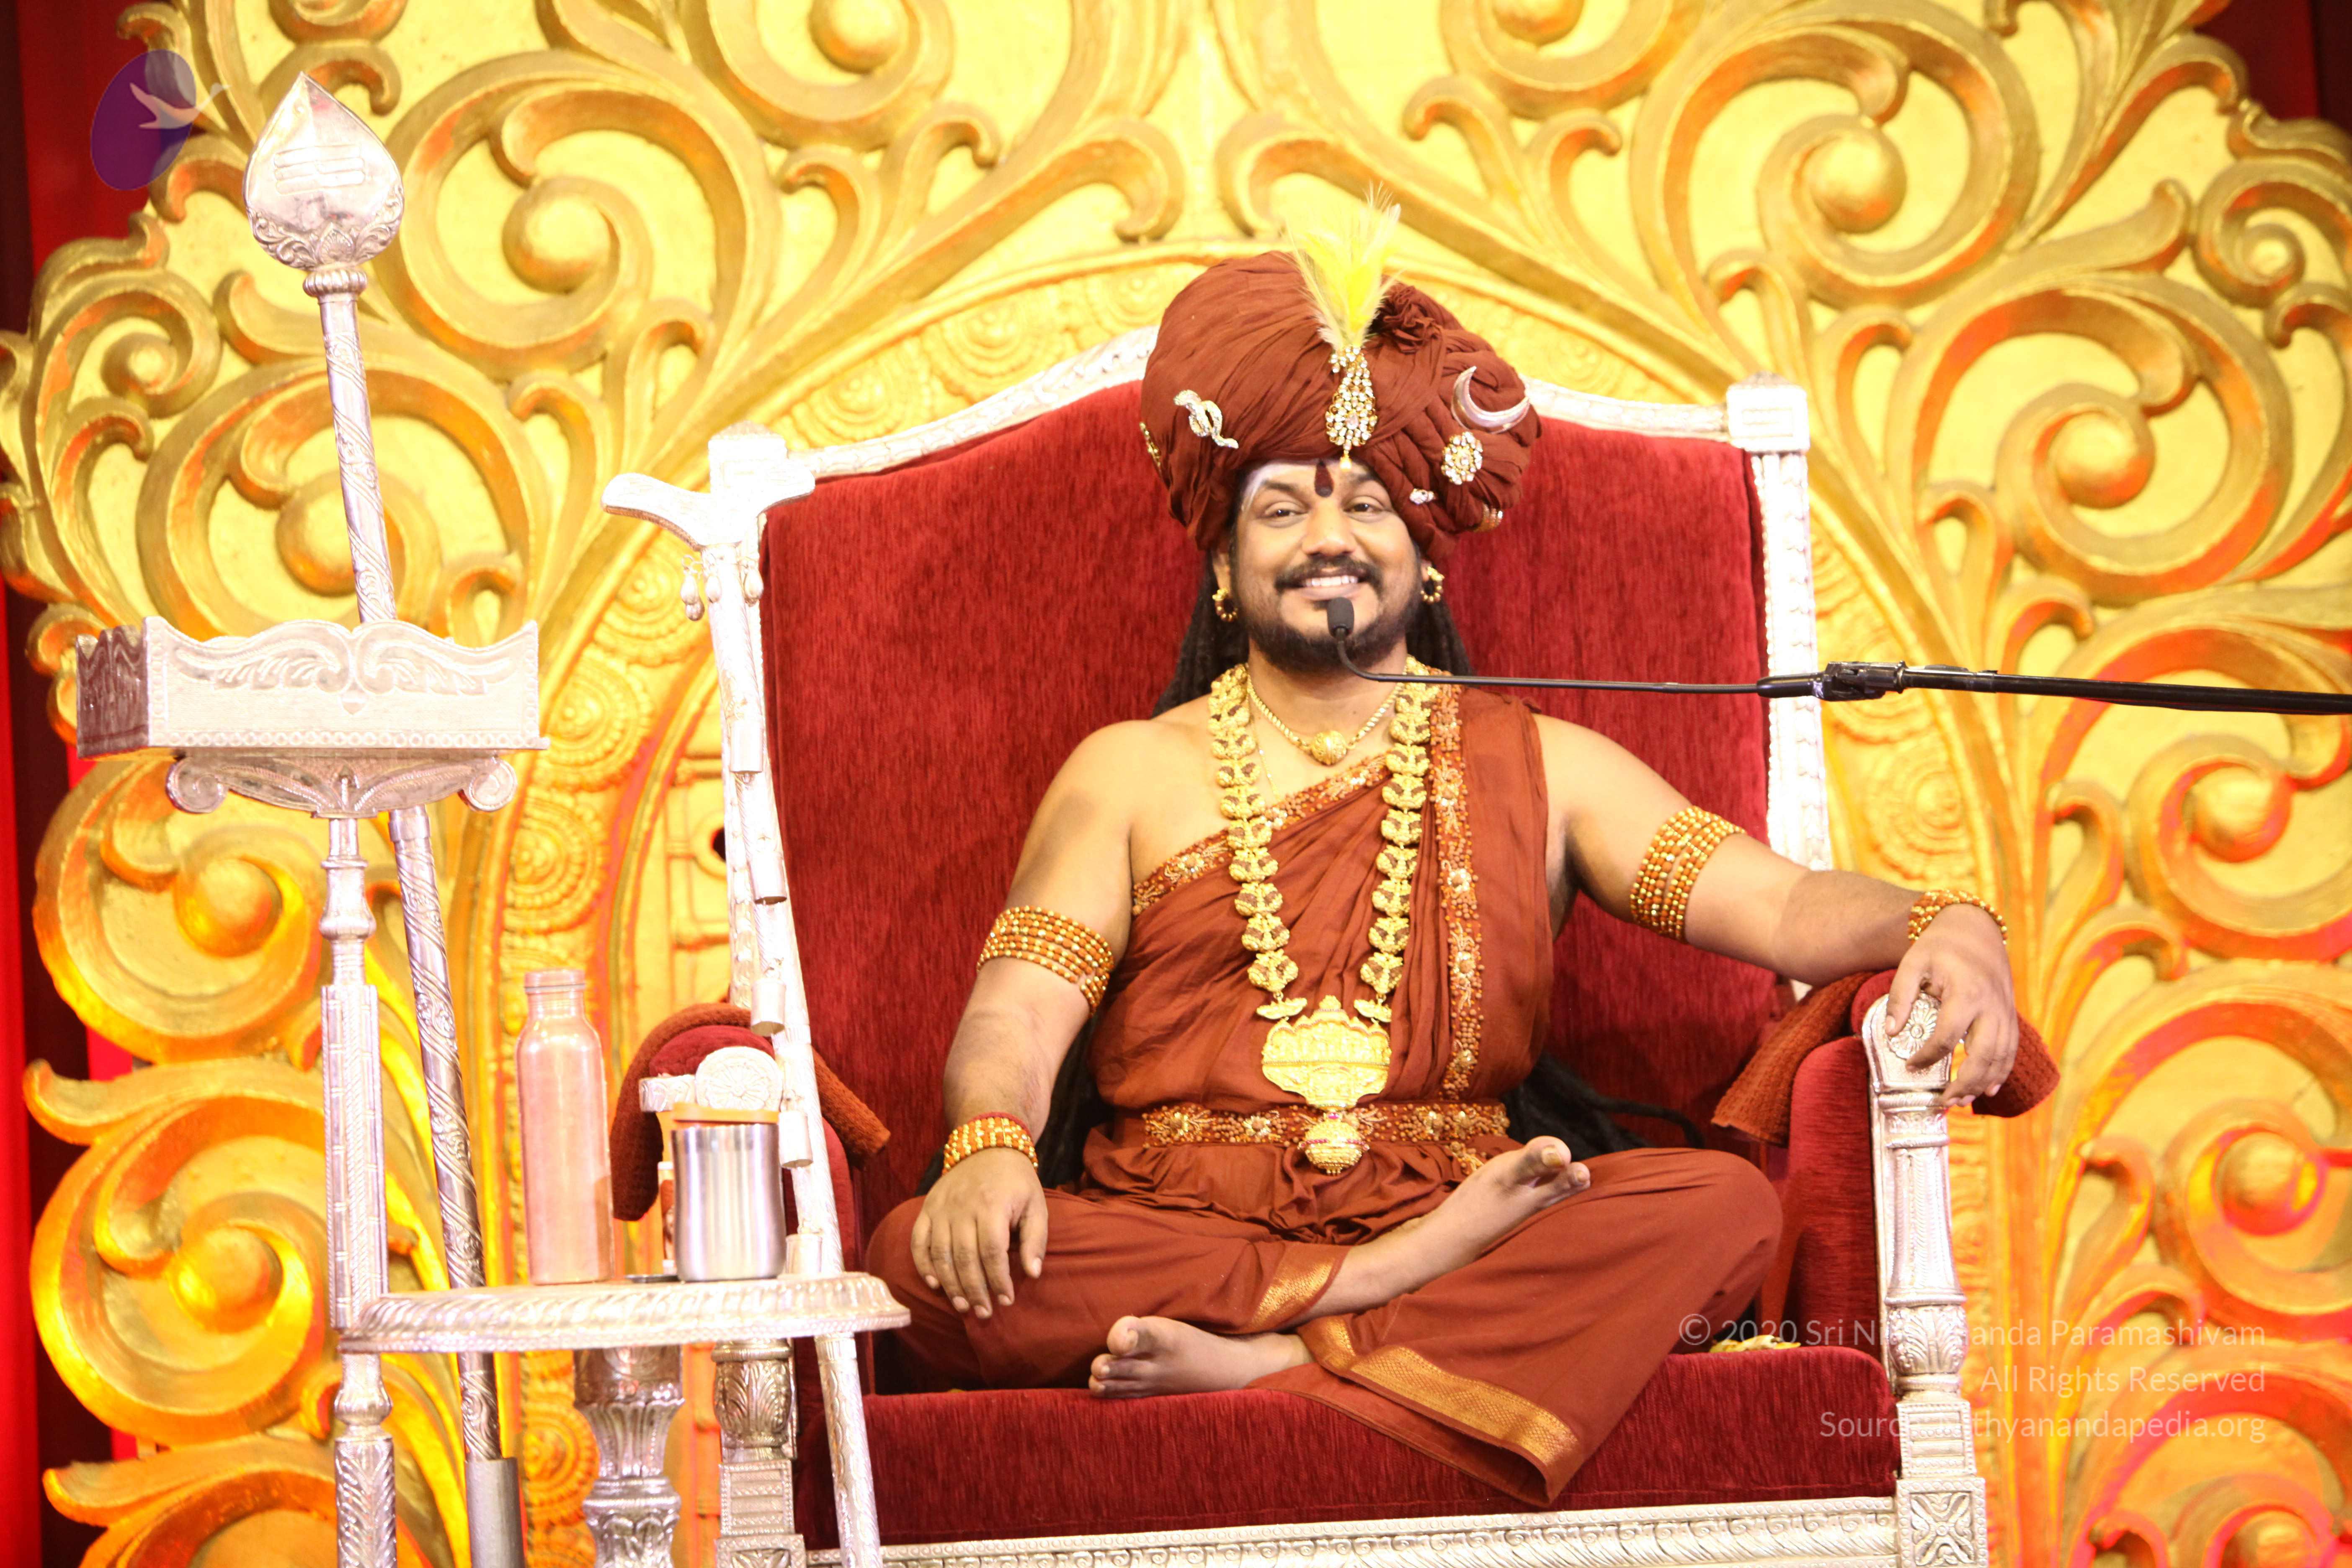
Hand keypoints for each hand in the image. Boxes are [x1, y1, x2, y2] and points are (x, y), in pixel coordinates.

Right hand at [908, 1147, 1047, 1317]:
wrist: (987, 1146)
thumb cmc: (1016, 1182)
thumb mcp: (1036, 1205)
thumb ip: (1035, 1240)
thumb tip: (1033, 1274)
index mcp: (992, 1206)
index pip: (992, 1252)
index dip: (998, 1280)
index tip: (1007, 1300)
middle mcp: (962, 1208)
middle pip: (964, 1257)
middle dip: (974, 1290)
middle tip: (984, 1313)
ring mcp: (941, 1208)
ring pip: (940, 1254)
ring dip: (950, 1284)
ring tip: (963, 1306)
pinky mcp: (928, 1208)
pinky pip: (918, 1241)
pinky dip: (924, 1265)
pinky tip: (935, 1285)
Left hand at [1888, 906, 2017, 1108]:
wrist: (1975, 930)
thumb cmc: (1939, 948)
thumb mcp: (1911, 964)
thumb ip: (1900, 998)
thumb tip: (1890, 1033)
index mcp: (1966, 993)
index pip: (1947, 1036)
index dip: (1928, 1057)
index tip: (1910, 1067)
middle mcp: (1992, 1006)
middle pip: (1983, 1055)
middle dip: (1965, 1084)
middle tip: (1943, 1103)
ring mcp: (2005, 1012)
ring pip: (2002, 1057)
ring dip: (1983, 1084)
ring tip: (1960, 1103)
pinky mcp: (2011, 1015)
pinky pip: (2011, 1050)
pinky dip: (2001, 1072)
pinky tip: (1987, 1090)